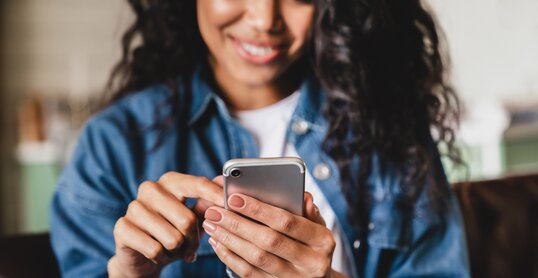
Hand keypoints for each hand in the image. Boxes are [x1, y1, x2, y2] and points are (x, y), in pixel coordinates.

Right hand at [108, 172, 223, 276]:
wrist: (142, 256)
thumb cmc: (172, 232)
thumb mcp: (193, 218)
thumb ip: (208, 203)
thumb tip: (224, 184)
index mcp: (170, 181)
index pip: (197, 184)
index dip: (215, 196)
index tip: (229, 205)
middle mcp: (150, 189)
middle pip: (187, 219)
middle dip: (193, 239)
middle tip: (191, 246)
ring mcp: (134, 207)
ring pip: (172, 238)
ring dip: (177, 251)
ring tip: (172, 249)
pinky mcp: (122, 227)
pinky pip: (155, 249)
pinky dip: (161, 258)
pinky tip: (158, 254)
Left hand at [203, 190, 342, 277]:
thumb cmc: (312, 243)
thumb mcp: (318, 225)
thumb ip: (309, 210)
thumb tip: (304, 196)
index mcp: (322, 241)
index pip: (287, 221)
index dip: (259, 210)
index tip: (234, 198)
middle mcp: (312, 262)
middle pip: (268, 241)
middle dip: (238, 224)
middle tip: (215, 211)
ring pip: (256, 258)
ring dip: (229, 240)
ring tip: (212, 224)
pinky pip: (249, 274)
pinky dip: (230, 257)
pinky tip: (218, 243)